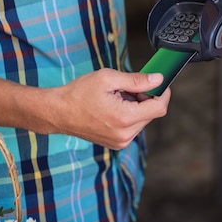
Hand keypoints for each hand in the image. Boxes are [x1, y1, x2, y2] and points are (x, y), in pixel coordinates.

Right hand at [45, 69, 170, 148]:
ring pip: (143, 120)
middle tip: (128, 86)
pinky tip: (114, 106)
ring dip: (137, 106)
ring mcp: (121, 141)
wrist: (58, 112)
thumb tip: (158, 79)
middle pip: (152, 113)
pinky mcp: (117, 143)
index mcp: (124, 118)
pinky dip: (130, 114)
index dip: (163, 92)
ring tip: (117, 97)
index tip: (158, 81)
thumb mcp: (108, 78)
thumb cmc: (79, 93)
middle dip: (146, 97)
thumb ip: (136, 80)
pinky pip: (133, 127)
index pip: (159, 107)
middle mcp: (125, 134)